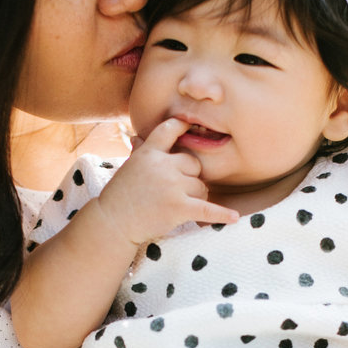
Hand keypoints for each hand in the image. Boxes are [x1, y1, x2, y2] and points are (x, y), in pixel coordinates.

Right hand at [97, 118, 237, 244]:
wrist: (113, 222)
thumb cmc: (120, 195)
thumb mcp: (129, 168)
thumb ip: (141, 152)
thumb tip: (136, 137)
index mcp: (149, 152)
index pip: (169, 130)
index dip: (181, 126)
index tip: (188, 124)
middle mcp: (162, 165)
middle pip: (194, 165)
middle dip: (190, 178)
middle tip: (174, 191)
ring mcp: (171, 186)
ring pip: (201, 187)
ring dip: (195, 198)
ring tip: (176, 206)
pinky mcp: (178, 207)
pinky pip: (207, 209)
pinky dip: (222, 215)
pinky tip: (234, 218)